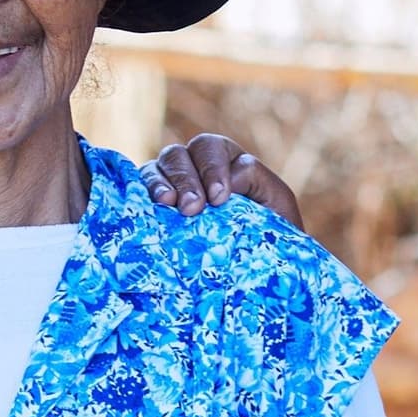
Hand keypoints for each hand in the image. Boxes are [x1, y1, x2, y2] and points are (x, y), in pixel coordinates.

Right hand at [146, 132, 302, 229]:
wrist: (253, 267)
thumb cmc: (269, 233)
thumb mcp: (276, 203)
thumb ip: (257, 180)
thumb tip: (230, 176)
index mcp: (226, 159)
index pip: (212, 149)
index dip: (214, 170)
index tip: (219, 199)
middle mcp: (195, 164)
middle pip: (182, 154)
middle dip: (188, 179)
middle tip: (193, 208)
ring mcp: (171, 180)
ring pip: (160, 165)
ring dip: (164, 183)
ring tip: (169, 204)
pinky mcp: (152, 200)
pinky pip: (141, 185)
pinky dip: (146, 191)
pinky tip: (155, 207)